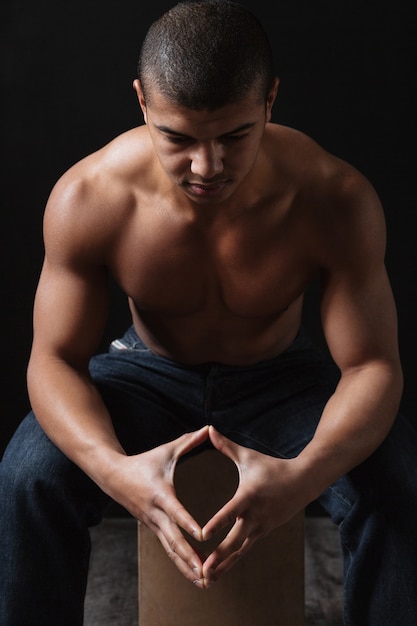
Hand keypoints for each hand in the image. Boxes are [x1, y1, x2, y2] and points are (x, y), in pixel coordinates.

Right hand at [105, 425, 209, 584]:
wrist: (114, 476)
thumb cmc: (145, 461)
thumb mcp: (167, 450)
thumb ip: (190, 441)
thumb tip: (210, 429)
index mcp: (161, 494)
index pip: (177, 511)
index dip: (188, 523)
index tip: (202, 535)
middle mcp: (156, 514)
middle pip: (174, 540)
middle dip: (190, 557)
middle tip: (206, 571)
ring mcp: (153, 524)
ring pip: (171, 551)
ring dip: (186, 567)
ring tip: (204, 582)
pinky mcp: (153, 529)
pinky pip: (168, 549)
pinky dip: (180, 563)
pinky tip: (194, 575)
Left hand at [200, 426, 305, 586]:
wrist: (304, 481)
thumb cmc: (272, 467)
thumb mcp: (248, 456)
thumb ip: (225, 446)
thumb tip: (208, 429)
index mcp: (249, 496)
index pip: (230, 512)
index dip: (217, 523)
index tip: (202, 535)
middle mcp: (255, 515)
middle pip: (235, 540)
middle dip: (218, 556)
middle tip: (202, 570)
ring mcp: (261, 527)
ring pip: (240, 551)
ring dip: (223, 565)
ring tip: (206, 580)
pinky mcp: (263, 532)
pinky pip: (245, 550)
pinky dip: (232, 561)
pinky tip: (218, 573)